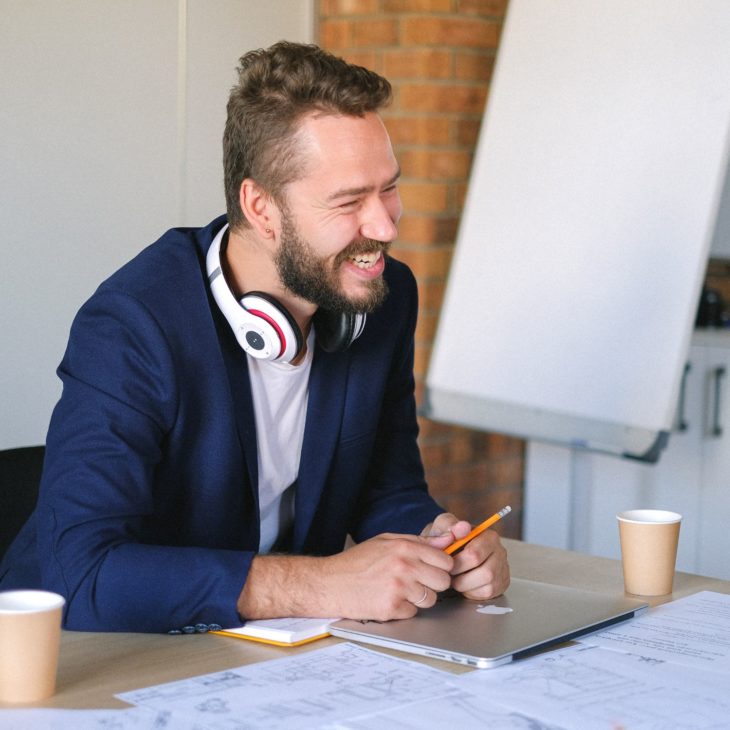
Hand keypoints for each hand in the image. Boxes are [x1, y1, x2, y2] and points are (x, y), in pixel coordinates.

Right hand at [323, 534, 454, 620]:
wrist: (329, 583)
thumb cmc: (357, 561)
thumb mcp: (386, 541)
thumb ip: (419, 541)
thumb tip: (447, 540)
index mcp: (405, 547)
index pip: (446, 560)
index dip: (441, 567)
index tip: (433, 569)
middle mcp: (404, 566)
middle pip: (443, 581)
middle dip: (433, 583)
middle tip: (417, 582)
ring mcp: (399, 588)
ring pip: (431, 599)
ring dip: (419, 598)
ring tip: (399, 590)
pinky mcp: (392, 608)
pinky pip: (413, 613)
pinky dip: (403, 609)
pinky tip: (388, 600)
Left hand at [421, 512, 509, 599]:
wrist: (448, 552)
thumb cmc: (447, 540)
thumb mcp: (442, 527)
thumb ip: (448, 525)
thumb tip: (461, 527)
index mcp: (489, 536)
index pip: (475, 554)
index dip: (457, 562)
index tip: (446, 562)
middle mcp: (500, 551)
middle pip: (485, 572)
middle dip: (462, 575)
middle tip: (449, 572)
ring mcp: (502, 568)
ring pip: (488, 585)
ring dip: (466, 584)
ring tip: (455, 577)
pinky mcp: (501, 583)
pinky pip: (488, 593)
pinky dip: (472, 591)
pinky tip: (464, 583)